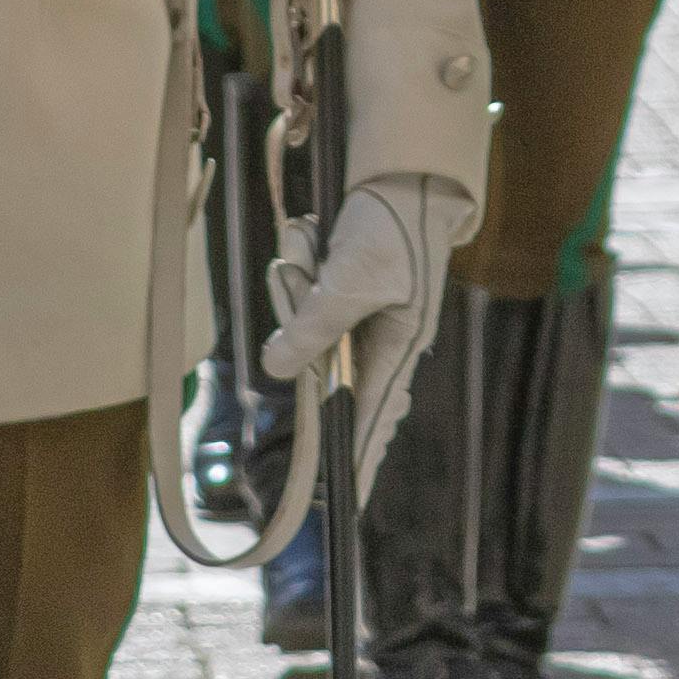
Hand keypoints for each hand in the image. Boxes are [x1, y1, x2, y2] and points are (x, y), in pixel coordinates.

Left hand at [266, 171, 475, 463]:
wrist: (400, 176)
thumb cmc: (390, 229)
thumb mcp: (351, 278)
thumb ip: (315, 325)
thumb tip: (278, 370)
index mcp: (396, 348)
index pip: (370, 419)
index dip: (356, 460)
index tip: (345, 502)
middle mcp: (378, 345)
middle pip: (326, 375)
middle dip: (305, 323)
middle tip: (315, 282)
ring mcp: (357, 325)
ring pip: (305, 332)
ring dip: (299, 284)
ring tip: (311, 240)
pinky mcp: (339, 301)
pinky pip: (302, 303)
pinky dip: (299, 268)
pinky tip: (309, 239)